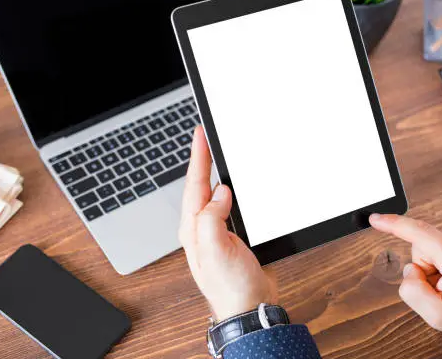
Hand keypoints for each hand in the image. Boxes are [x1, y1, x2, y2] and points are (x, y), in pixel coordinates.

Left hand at [179, 126, 276, 320]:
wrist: (248, 306)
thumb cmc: (230, 286)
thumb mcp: (216, 251)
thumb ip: (213, 219)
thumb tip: (220, 193)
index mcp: (194, 228)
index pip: (195, 184)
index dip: (198, 157)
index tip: (200, 134)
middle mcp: (202, 227)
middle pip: (200, 185)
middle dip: (202, 159)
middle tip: (205, 136)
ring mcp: (216, 231)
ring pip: (213, 193)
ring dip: (213, 172)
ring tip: (213, 152)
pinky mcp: (231, 235)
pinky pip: (228, 205)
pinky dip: (230, 189)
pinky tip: (232, 184)